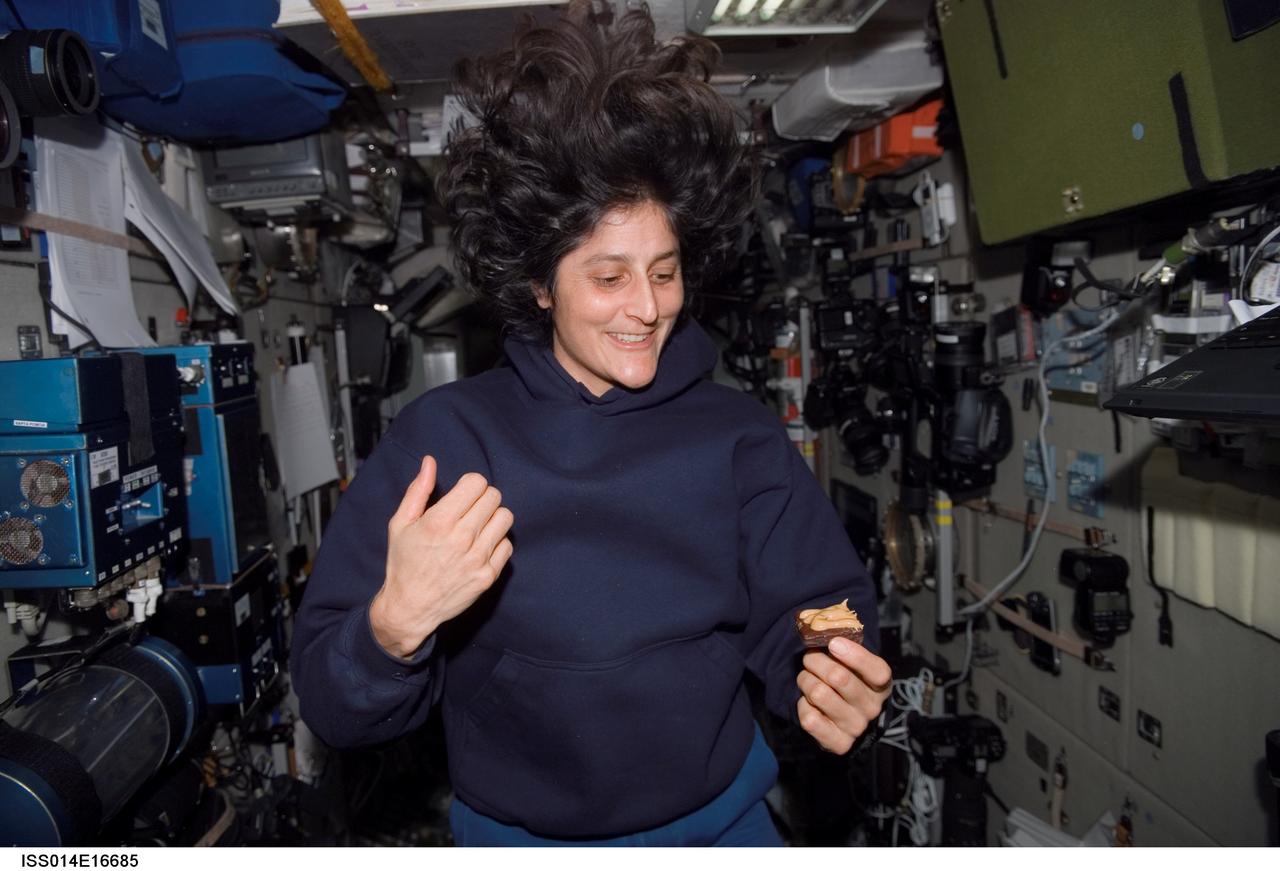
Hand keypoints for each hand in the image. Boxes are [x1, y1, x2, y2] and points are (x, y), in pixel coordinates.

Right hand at [369, 456, 513, 657]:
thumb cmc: (403, 563)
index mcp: (439, 521)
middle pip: (494, 497)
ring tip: (477, 526)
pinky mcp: (488, 575)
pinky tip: (480, 547)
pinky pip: (507, 545)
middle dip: (482, 498)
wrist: (410, 608)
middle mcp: (461, 538)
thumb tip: (430, 462)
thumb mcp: (401, 524)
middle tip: (469, 510)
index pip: (477, 483)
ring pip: (505, 518)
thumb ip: (418, 490)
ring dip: (493, 518)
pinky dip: (497, 542)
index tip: (463, 494)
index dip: (471, 484)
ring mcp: (477, 558)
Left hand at [796, 637, 891, 753]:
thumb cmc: (848, 682)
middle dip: (816, 661)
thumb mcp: (854, 664)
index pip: (877, 671)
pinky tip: (808, 703)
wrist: (846, 721)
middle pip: (838, 677)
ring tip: (807, 680)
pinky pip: (810, 719)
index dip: (854, 655)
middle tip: (809, 658)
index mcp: (881, 685)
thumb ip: (844, 648)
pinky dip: (802, 706)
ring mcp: (856, 727)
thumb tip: (825, 631)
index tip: (833, 643)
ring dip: (805, 681)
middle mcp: (873, 708)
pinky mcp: (839, 744)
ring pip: (819, 694)